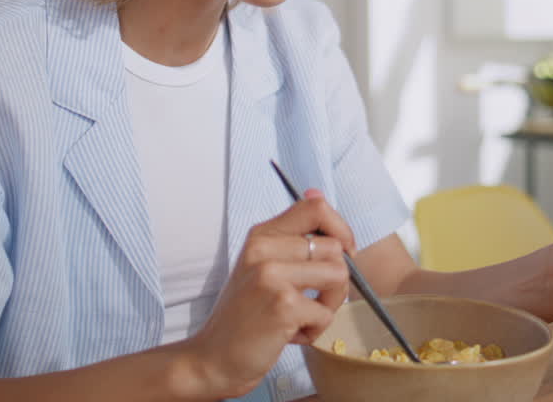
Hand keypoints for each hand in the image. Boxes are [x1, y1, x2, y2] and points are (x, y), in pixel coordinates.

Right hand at [186, 189, 352, 397]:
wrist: (212, 359)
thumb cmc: (244, 316)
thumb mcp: (261, 266)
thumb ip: (291, 234)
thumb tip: (317, 193)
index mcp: (261, 236)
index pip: (316, 207)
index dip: (341, 229)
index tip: (341, 254)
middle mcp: (264, 250)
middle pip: (336, 248)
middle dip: (336, 281)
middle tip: (311, 301)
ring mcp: (272, 276)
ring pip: (338, 277)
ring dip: (328, 306)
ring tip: (301, 317)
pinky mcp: (282, 306)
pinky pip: (326, 313)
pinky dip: (314, 331)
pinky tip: (288, 335)